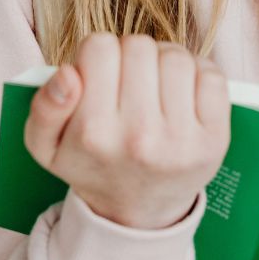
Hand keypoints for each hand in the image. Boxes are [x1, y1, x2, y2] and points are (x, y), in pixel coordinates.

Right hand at [24, 32, 231, 228]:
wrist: (136, 212)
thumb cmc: (93, 166)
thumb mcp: (47, 146)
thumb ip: (43, 107)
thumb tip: (67, 74)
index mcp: (94, 133)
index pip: (99, 46)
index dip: (97, 55)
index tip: (100, 76)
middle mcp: (139, 137)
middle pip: (139, 46)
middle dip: (132, 56)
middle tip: (129, 82)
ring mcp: (181, 139)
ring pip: (176, 57)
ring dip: (165, 61)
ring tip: (156, 85)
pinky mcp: (215, 139)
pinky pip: (212, 75)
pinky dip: (199, 74)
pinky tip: (183, 93)